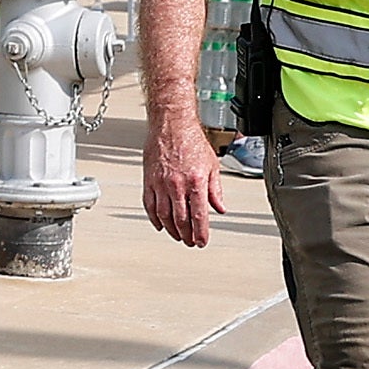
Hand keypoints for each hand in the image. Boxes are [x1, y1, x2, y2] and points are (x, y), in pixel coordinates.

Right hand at [143, 115, 226, 248]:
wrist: (170, 125)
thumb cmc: (191, 141)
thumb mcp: (212, 166)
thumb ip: (216, 190)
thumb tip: (220, 208)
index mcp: (195, 181)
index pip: (198, 215)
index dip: (200, 233)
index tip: (202, 242)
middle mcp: (177, 185)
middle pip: (180, 220)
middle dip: (186, 235)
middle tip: (191, 242)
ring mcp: (160, 184)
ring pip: (164, 216)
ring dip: (171, 230)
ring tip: (178, 237)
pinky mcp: (149, 181)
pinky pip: (149, 206)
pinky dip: (154, 219)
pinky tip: (160, 225)